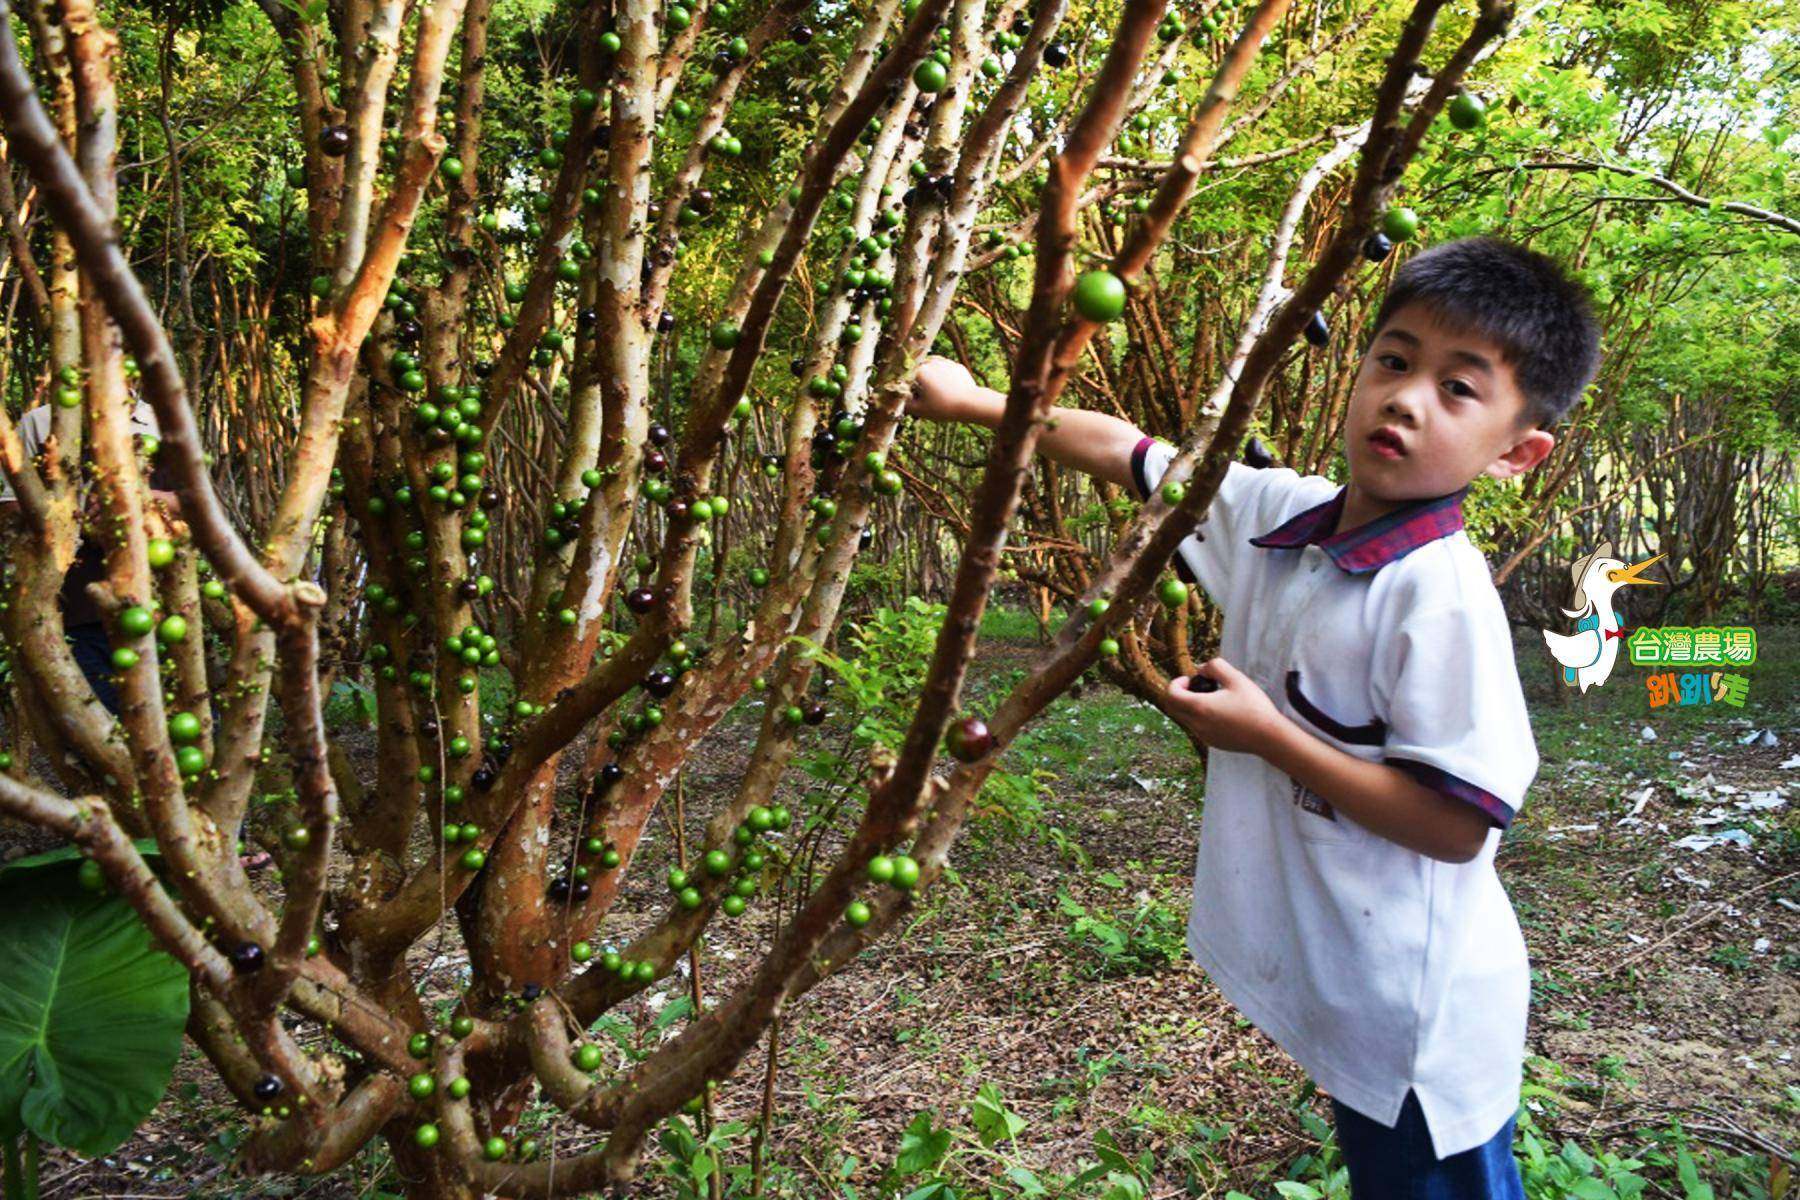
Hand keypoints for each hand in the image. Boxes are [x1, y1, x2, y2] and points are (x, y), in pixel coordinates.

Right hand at [906, 355, 976, 421]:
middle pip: (918, 368)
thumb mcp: (920, 410)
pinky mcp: (957, 366)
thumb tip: (897, 399)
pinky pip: (945, 369)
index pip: (905, 375)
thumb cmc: (944, 408)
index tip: (907, 394)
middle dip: (917, 378)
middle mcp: (932, 362)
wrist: (972, 404)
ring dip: (929, 374)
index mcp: (921, 371)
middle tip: (920, 393)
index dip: (904, 384)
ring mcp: (946, 362)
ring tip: (933, 389)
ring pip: (932, 366)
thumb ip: (904, 404)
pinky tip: (945, 387)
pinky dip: (943, 375)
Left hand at [1164, 656, 1287, 755]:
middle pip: (1173, 708)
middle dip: (1180, 694)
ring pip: (1185, 718)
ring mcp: (1203, 736)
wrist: (1269, 737)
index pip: (1170, 695)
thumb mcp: (1236, 678)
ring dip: (1191, 706)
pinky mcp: (1212, 742)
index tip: (1191, 679)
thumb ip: (1215, 667)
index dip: (1176, 683)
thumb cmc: (1254, 707)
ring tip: (1214, 698)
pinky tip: (1222, 712)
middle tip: (1198, 687)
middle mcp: (1197, 724)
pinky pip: (1197, 728)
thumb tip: (1201, 669)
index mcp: (1199, 707)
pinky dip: (1201, 717)